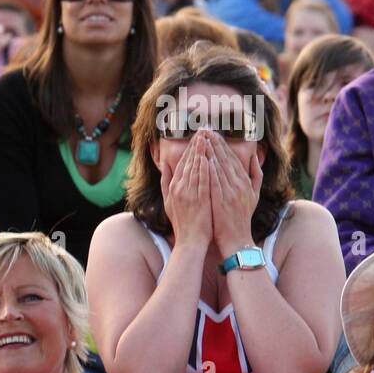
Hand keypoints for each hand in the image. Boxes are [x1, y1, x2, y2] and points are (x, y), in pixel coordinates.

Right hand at [159, 132, 213, 249]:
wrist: (190, 242)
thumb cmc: (183, 223)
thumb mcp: (168, 201)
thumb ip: (166, 182)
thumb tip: (164, 165)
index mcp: (173, 187)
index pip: (181, 162)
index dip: (189, 148)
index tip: (197, 136)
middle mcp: (179, 188)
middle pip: (188, 162)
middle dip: (196, 144)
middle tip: (203, 130)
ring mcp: (188, 194)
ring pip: (195, 168)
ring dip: (201, 152)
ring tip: (207, 137)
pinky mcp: (199, 200)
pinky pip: (202, 181)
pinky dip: (204, 168)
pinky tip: (208, 157)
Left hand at [206, 129, 262, 259]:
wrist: (237, 239)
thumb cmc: (242, 218)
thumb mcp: (254, 195)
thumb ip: (256, 175)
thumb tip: (254, 156)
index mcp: (246, 182)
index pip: (233, 158)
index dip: (223, 144)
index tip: (213, 133)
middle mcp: (239, 185)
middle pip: (226, 158)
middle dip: (215, 142)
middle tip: (204, 129)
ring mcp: (231, 192)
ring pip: (219, 167)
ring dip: (210, 151)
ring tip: (202, 138)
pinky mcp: (222, 200)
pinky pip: (215, 180)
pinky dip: (210, 168)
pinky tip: (203, 158)